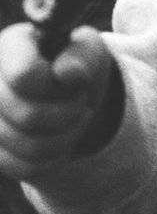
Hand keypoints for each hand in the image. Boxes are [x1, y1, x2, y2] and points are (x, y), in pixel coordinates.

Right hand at [0, 23, 119, 181]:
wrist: (68, 93)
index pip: (25, 75)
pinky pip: (26, 167)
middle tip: (82, 101)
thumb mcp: (87, 50)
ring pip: (28, 146)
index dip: (57, 86)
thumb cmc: (76, 64)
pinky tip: (63, 137)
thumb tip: (67, 74)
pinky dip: (55, 156)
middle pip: (28, 115)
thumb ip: (81, 57)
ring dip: (67, 136)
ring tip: (77, 118)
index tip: (77, 80)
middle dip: (70, 112)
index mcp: (11, 46)